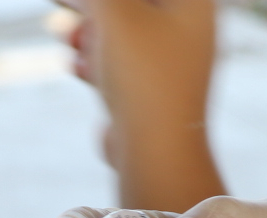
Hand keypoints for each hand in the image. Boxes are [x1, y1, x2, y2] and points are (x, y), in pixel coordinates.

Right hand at [58, 0, 222, 209]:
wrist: (155, 152)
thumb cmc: (143, 74)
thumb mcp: (115, 11)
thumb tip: (90, 1)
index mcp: (195, 3)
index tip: (88, 4)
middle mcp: (191, 31)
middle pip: (134, 7)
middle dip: (97, 9)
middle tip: (72, 7)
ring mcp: (173, 65)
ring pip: (123, 34)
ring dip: (91, 34)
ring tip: (73, 40)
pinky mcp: (153, 94)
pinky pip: (122, 66)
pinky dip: (98, 63)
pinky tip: (79, 68)